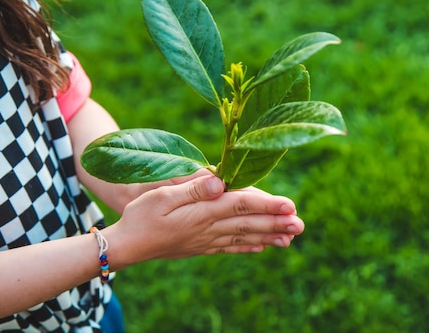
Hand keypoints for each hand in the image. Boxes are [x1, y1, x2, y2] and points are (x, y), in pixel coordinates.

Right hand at [103, 175, 303, 267]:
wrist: (127, 246)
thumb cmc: (140, 215)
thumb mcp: (161, 195)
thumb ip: (191, 189)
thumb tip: (219, 181)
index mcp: (201, 212)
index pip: (241, 204)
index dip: (267, 204)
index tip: (290, 205)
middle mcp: (208, 228)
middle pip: (249, 223)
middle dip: (276, 223)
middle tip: (301, 225)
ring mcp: (206, 241)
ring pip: (244, 238)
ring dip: (269, 237)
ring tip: (291, 238)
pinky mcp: (201, 248)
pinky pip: (231, 248)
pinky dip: (249, 248)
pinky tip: (262, 248)